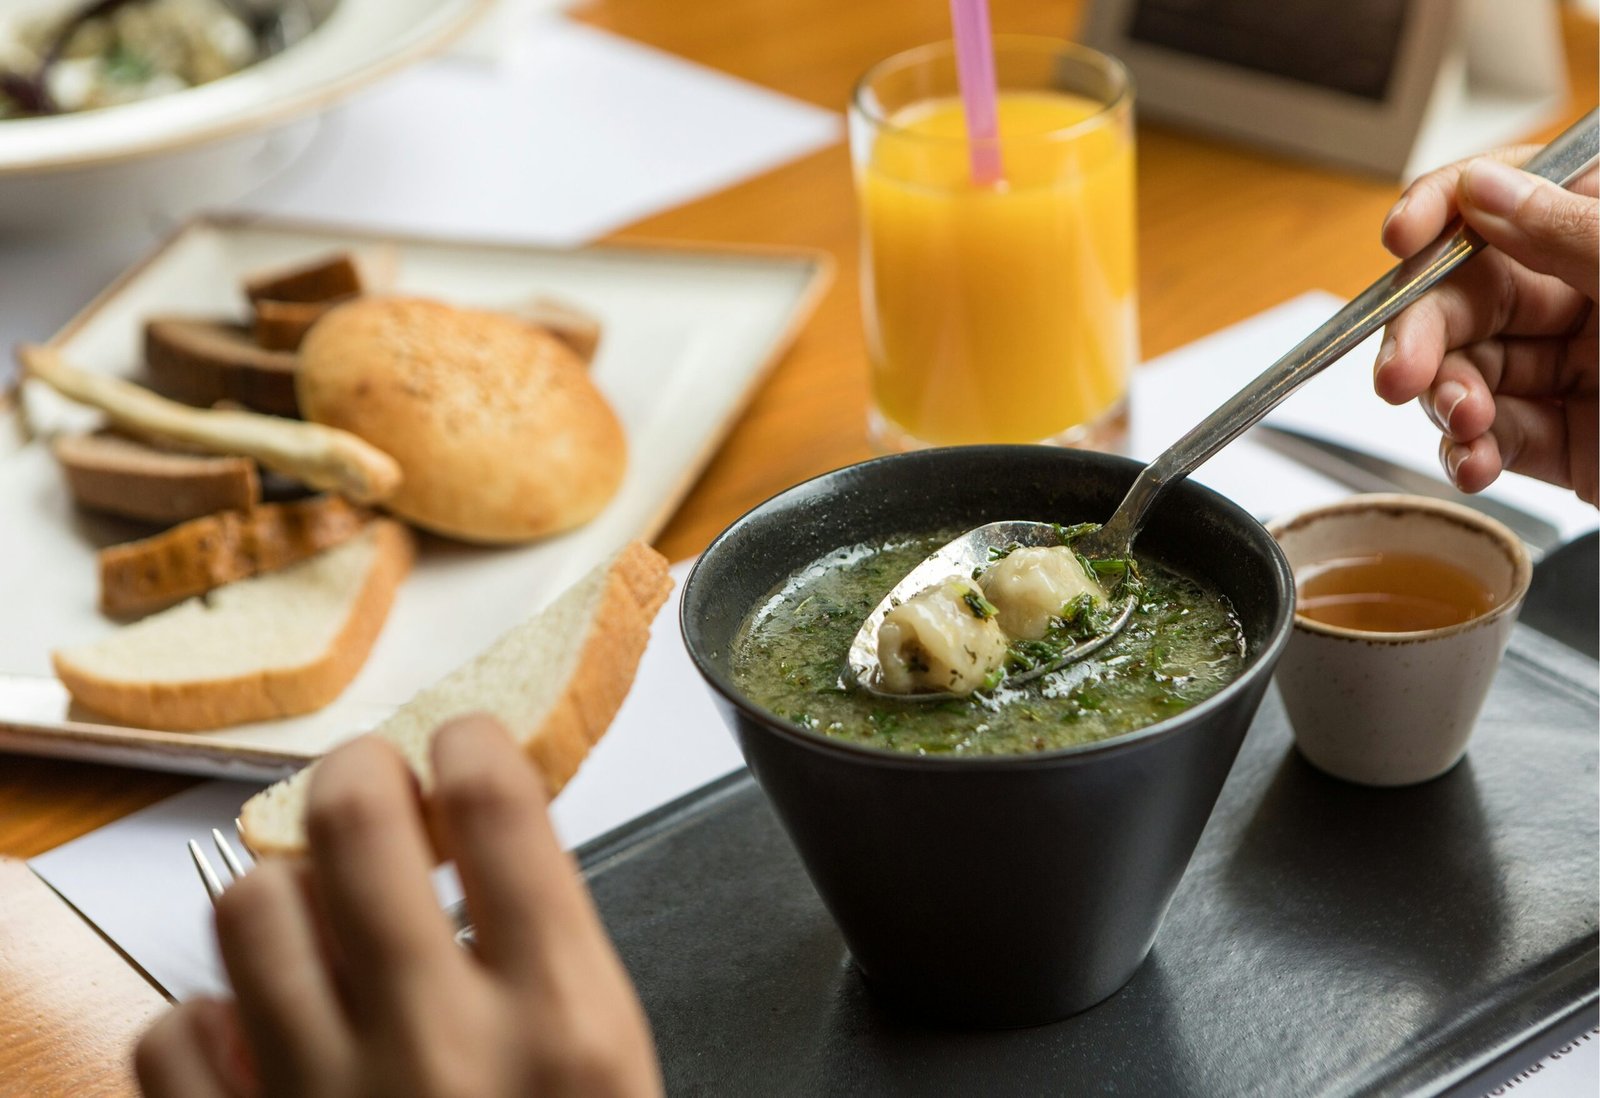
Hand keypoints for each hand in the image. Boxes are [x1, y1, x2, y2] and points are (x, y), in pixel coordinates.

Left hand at [134, 716, 662, 1097]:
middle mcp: (438, 1049)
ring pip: (248, 908)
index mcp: (564, 1025)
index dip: (469, 742)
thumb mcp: (609, 1080)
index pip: (498, 805)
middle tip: (369, 792)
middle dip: (358, 779)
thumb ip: (554, 965)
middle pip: (352, 822)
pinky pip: (171, 1034)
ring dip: (281, 896)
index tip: (461, 743)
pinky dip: (202, 1022)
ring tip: (315, 923)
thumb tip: (484, 842)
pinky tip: (254, 1040)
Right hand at [1373, 147, 1597, 504]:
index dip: (1444, 207)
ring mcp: (1571, 368)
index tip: (1401, 237)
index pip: (1506, 194)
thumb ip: (1571, 232)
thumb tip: (1482, 190)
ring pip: (1465, 370)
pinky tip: (1473, 462)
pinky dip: (1468, 453)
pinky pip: (1492, 438)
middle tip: (1401, 374)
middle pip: (1463, 294)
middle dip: (1422, 334)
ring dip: (1445, 400)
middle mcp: (1584, 292)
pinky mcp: (1564, 442)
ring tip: (1462, 425)